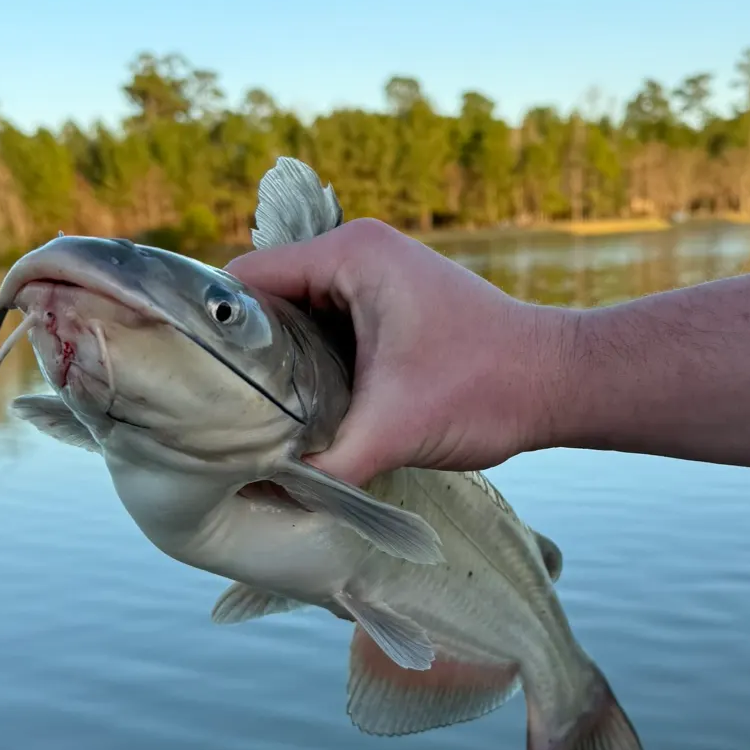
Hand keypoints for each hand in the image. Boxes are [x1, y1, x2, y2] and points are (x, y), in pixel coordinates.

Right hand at [227, 220, 569, 486]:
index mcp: (352, 253)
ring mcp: (373, 277)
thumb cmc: (487, 388)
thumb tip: (260, 497)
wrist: (560, 384)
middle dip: (242, 353)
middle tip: (212, 411)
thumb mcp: (394, 429)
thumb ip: (325, 466)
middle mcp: (357, 252)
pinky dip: (308, 367)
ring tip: (244, 417)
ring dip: (276, 364)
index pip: (247, 278)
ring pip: (294, 317)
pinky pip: (324, 329)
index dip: (212, 330)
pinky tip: (294, 413)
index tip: (189, 385)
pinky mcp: (386, 306)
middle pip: (265, 297)